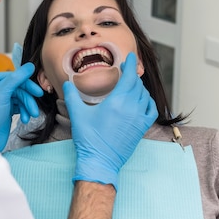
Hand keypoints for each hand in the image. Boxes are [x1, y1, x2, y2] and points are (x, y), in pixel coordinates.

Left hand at [0, 62, 42, 150]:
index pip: (14, 77)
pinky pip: (21, 105)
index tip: (38, 91)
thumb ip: (16, 78)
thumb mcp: (2, 93)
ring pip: (22, 97)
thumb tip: (29, 66)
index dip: (27, 85)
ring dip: (28, 107)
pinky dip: (24, 112)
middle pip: (20, 88)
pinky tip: (24, 119)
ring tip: (31, 115)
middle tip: (35, 107)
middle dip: (28, 99)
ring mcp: (2, 98)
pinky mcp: (7, 108)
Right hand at [63, 52, 157, 189]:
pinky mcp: (141, 128)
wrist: (100, 161)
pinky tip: (142, 100)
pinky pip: (151, 109)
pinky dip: (148, 101)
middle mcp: (131, 107)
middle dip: (132, 75)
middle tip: (126, 71)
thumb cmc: (89, 139)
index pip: (130, 76)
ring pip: (145, 95)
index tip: (131, 57)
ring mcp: (138, 118)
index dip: (131, 64)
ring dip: (139, 87)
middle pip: (137, 84)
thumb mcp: (77, 115)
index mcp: (117, 101)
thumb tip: (67, 83)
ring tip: (131, 85)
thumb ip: (72, 96)